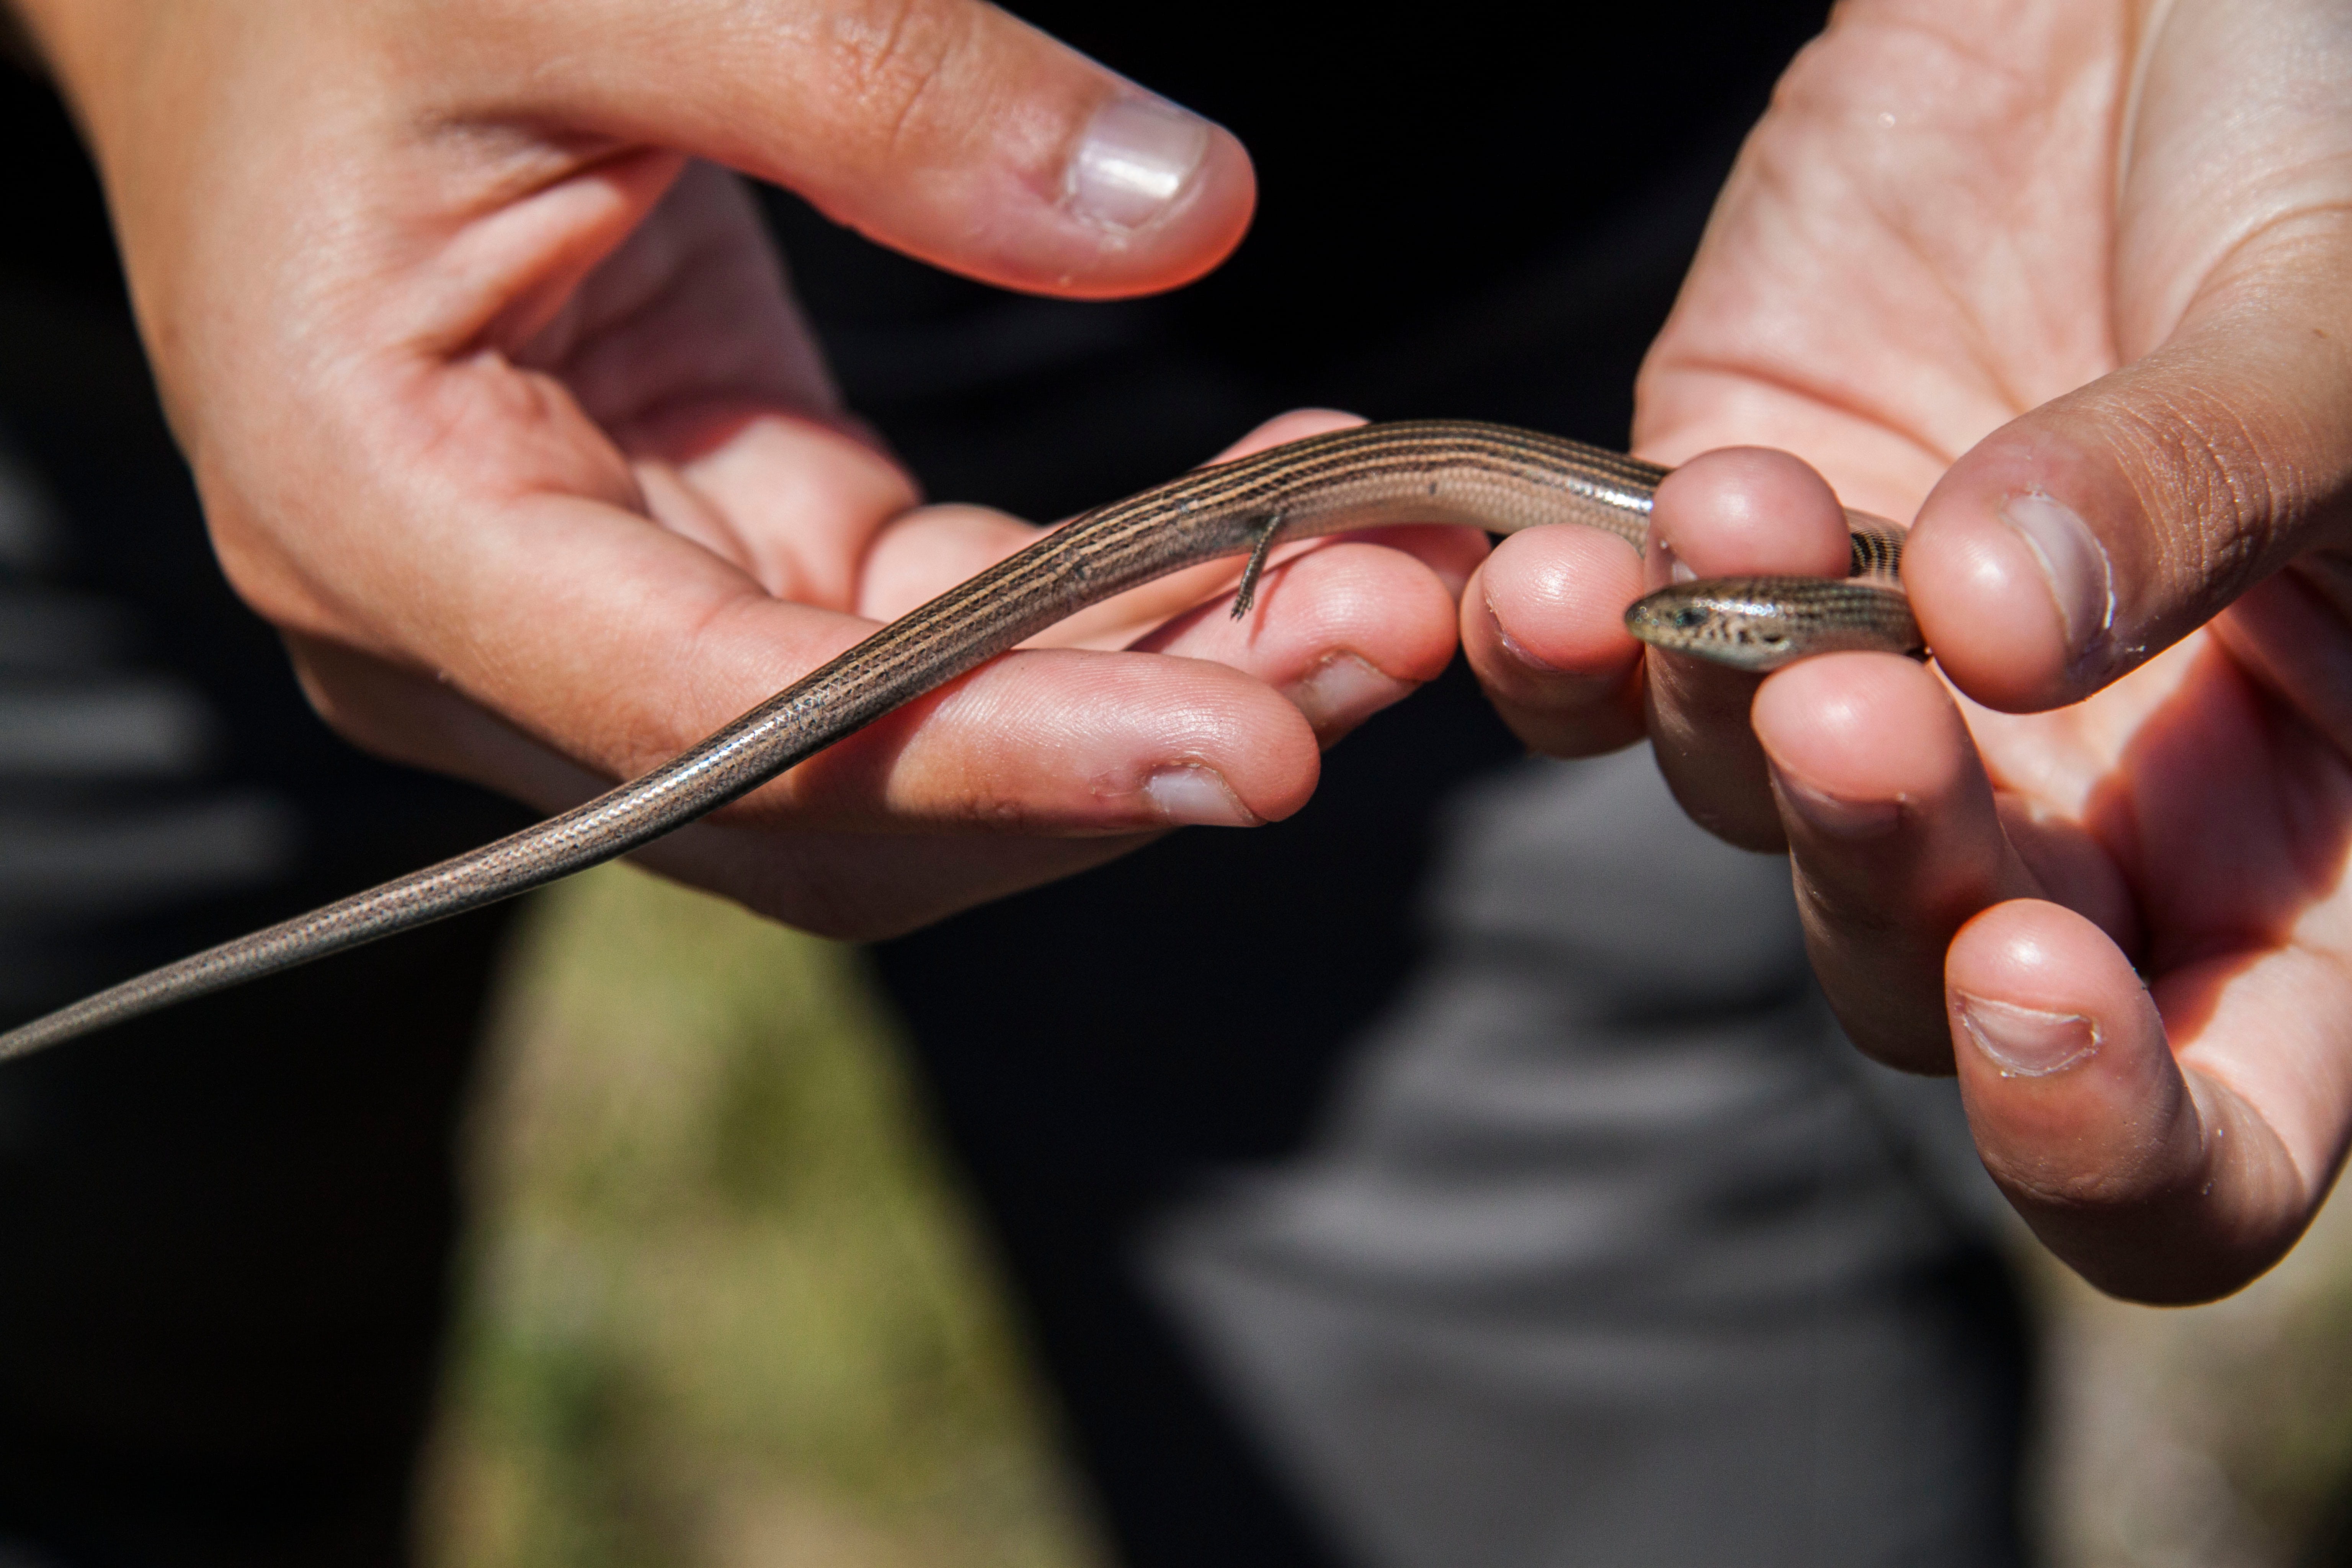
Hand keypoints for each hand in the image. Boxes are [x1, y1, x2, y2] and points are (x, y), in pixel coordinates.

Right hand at [9, 0, 1477, 936]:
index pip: (738, 726)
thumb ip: (876, 83)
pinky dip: (1083, 599)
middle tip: (1387, 638)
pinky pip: (911, 638)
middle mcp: (472, 635)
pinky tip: (1249, 518)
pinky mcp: (688, 560)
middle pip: (838, 797)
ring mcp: (579, 620)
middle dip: (1117, 740)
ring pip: (899, 749)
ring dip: (1133, 684)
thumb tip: (1183, 209)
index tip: (1266, 749)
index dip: (1009, 750)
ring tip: (1370, 586)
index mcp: (389, 516)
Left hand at [1468, 0, 2351, 1300]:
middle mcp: (2072, 792)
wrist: (2123, 0)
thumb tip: (2001, 633)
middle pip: (1932, 985)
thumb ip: (2201, 494)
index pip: (2218, 1125)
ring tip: (1737, 522)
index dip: (2111, 1133)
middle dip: (1880, 871)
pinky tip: (1578, 548)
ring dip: (1716, 708)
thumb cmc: (2312, 145)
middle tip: (1849, 705)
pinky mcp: (1714, 562)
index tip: (2030, 987)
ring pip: (1750, 825)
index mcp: (2288, 819)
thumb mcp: (2339, 322)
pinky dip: (1565, 637)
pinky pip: (1594, 677)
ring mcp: (1877, 681)